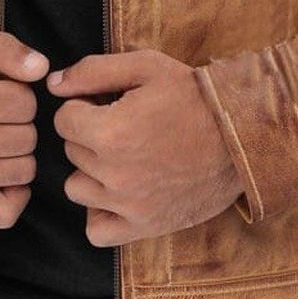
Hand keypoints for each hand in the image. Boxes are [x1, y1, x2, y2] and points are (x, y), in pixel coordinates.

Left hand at [45, 48, 244, 246]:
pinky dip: (101, 213)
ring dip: (92, 172)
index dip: (84, 106)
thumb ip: (92, 71)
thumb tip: (52, 84)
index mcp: (110, 132)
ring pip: (77, 188)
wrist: (245, 135)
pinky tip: (118, 192)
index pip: (63, 119)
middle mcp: (114, 173)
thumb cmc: (195, 96)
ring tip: (124, 157)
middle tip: (126, 126)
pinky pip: (96, 230)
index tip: (108, 104)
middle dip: (90, 135)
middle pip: (71, 151)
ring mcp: (129, 205)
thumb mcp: (146, 67)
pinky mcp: (145, 226)